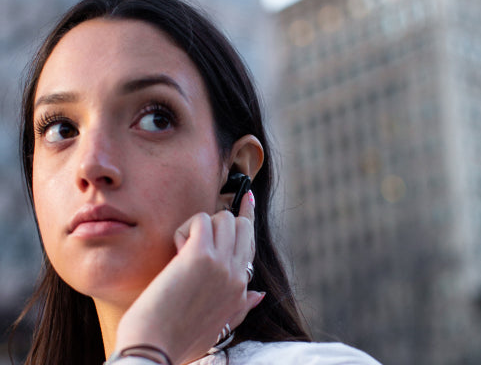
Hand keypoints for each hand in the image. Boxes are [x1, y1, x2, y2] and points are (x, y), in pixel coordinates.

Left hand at [115, 191, 263, 364]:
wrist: (155, 352)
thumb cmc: (178, 340)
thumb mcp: (219, 327)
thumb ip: (241, 308)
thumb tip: (260, 294)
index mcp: (241, 289)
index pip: (251, 242)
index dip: (247, 216)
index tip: (247, 197)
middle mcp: (236, 274)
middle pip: (239, 224)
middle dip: (217, 224)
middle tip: (194, 240)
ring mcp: (221, 263)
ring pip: (222, 217)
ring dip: (198, 227)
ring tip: (181, 253)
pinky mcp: (200, 254)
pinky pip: (200, 220)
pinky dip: (185, 229)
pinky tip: (176, 253)